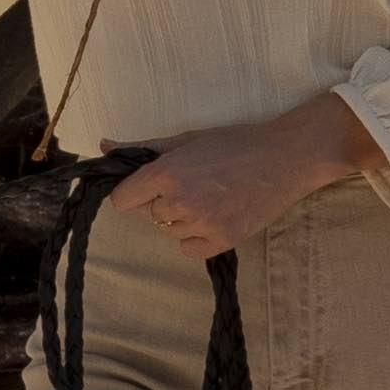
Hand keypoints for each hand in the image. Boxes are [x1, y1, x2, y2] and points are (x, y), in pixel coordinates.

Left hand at [122, 94, 381, 262]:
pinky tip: (215, 217)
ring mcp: (202, 224)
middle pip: (149, 214)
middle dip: (163, 201)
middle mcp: (180, 201)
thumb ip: (143, 147)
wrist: (285, 158)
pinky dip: (196, 238)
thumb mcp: (187, 139)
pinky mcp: (223, 241)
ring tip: (209, 198)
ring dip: (181, 219)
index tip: (151, 185)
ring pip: (170, 231)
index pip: (123, 200)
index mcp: (167, 173)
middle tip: (193, 184)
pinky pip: (189, 249)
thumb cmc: (235, 142)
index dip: (134, 192)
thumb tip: (104, 145)